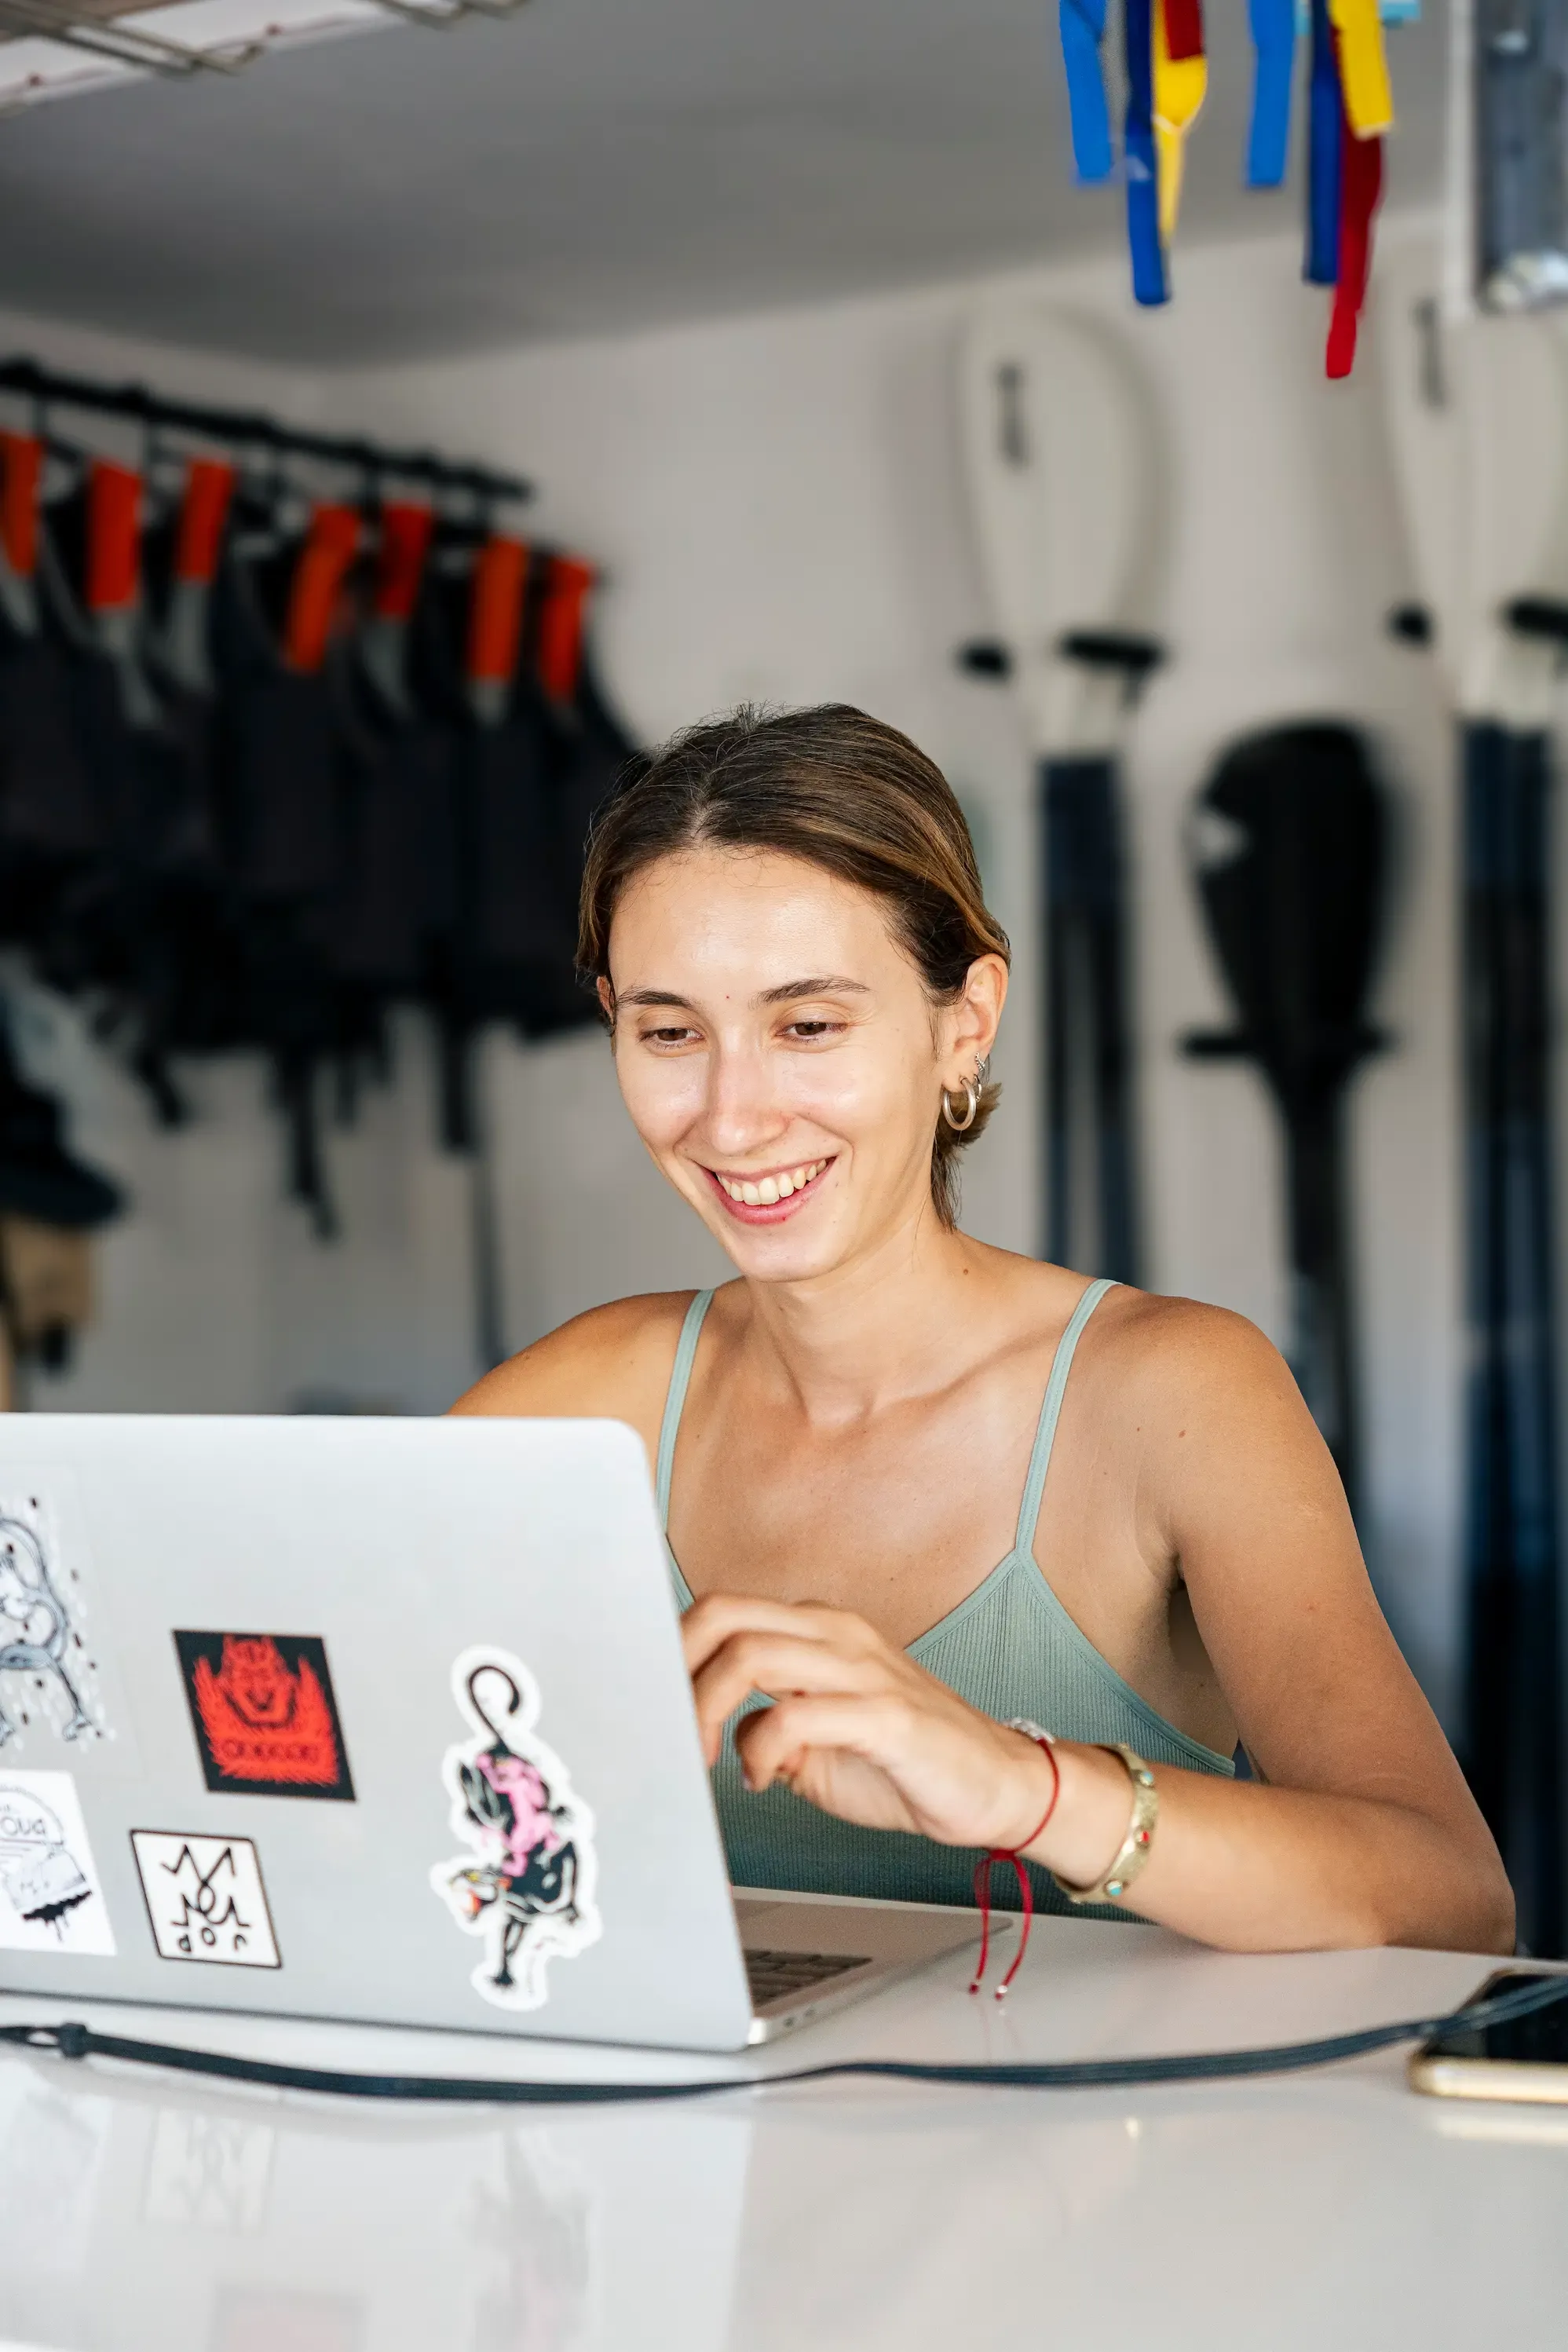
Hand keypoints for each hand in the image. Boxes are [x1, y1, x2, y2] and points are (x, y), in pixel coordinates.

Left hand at [681, 1593, 1058, 1851]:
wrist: (994, 1786)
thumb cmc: (903, 1763)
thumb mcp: (813, 1742)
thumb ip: (761, 1725)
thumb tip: (703, 1734)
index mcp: (816, 1630)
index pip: (721, 1610)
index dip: (673, 1652)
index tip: (654, 1705)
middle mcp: (835, 1633)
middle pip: (723, 1613)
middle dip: (675, 1667)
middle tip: (666, 1726)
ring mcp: (862, 1668)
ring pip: (751, 1653)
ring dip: (708, 1710)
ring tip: (709, 1759)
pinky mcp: (887, 1714)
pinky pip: (799, 1714)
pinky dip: (762, 1749)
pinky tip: (763, 1781)